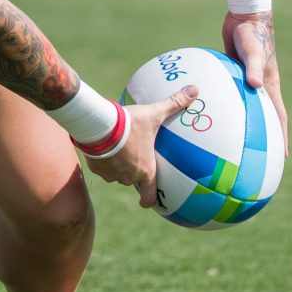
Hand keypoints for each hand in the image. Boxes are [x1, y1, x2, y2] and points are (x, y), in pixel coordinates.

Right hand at [82, 85, 199, 208]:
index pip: (150, 196)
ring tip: (116, 150)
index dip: (150, 201)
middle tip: (132, 158)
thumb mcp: (154, 114)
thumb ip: (175, 103)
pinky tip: (102, 148)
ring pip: (115, 174)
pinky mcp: (96, 168)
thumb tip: (195, 89)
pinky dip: (102, 161)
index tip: (149, 201)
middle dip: (133, 172)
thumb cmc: (130, 123)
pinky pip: (101, 168)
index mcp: (145, 170)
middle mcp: (128, 177)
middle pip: (132, 180)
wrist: (100, 126)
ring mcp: (110, 174)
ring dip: (117, 166)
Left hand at [223, 11, 289, 155]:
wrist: (245, 16)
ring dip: (242, 123)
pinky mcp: (234, 73)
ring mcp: (247, 81)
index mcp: (269, 86)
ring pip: (246, 108)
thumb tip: (255, 87)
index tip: (282, 158)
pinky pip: (229, 94)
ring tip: (229, 141)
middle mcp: (260, 87)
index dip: (281, 137)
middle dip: (264, 138)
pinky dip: (223, 104)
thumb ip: (253, 68)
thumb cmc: (251, 34)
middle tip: (258, 156)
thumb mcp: (252, 52)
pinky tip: (207, 112)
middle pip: (264, 118)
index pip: (278, 118)